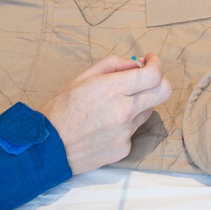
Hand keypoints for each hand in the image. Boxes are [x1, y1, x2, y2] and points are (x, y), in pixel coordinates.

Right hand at [39, 53, 171, 174]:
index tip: (151, 60)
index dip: (157, 64)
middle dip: (159, 81)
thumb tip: (137, 63)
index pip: (153, 74)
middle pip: (164, 92)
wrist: (46, 147)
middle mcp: (123, 112)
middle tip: (146, 79)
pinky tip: (104, 127)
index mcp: (111, 89)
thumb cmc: (61, 110)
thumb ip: (114, 65)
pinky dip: (125, 124)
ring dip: (138, 104)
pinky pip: (133, 130)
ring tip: (111, 108)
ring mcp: (125, 133)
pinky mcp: (124, 149)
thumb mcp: (83, 77)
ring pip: (147, 111)